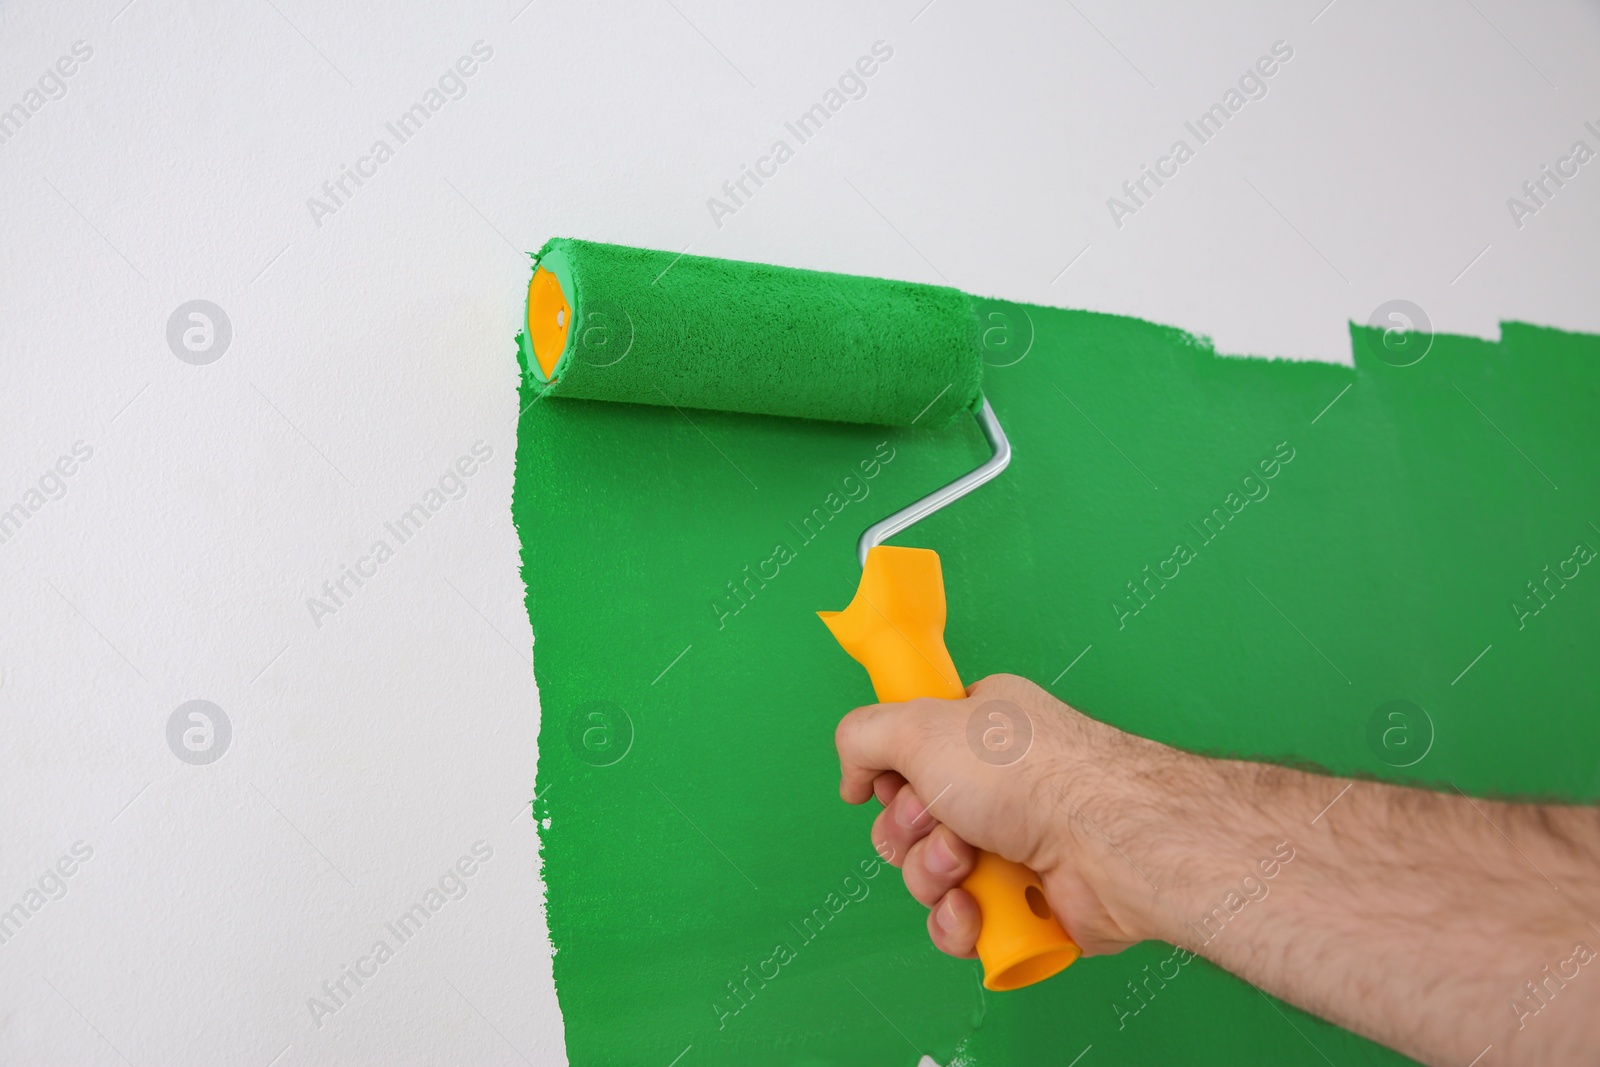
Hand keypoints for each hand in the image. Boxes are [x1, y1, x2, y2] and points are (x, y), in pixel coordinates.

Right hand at [834, 673, 1174, 959]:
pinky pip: (960, 923)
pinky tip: (979, 909)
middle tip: (942, 822)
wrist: (1105, 842)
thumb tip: (852, 776)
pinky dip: (960, 922)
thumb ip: (863, 736)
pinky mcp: (1024, 902)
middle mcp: (996, 783)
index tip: (899, 779)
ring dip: (935, 876)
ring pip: (929, 877)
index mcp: (978, 728)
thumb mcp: (921, 725)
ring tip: (972, 863)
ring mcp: (1011, 844)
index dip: (893, 774)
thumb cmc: (1030, 773)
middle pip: (908, 821)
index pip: (907, 753)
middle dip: (911, 833)